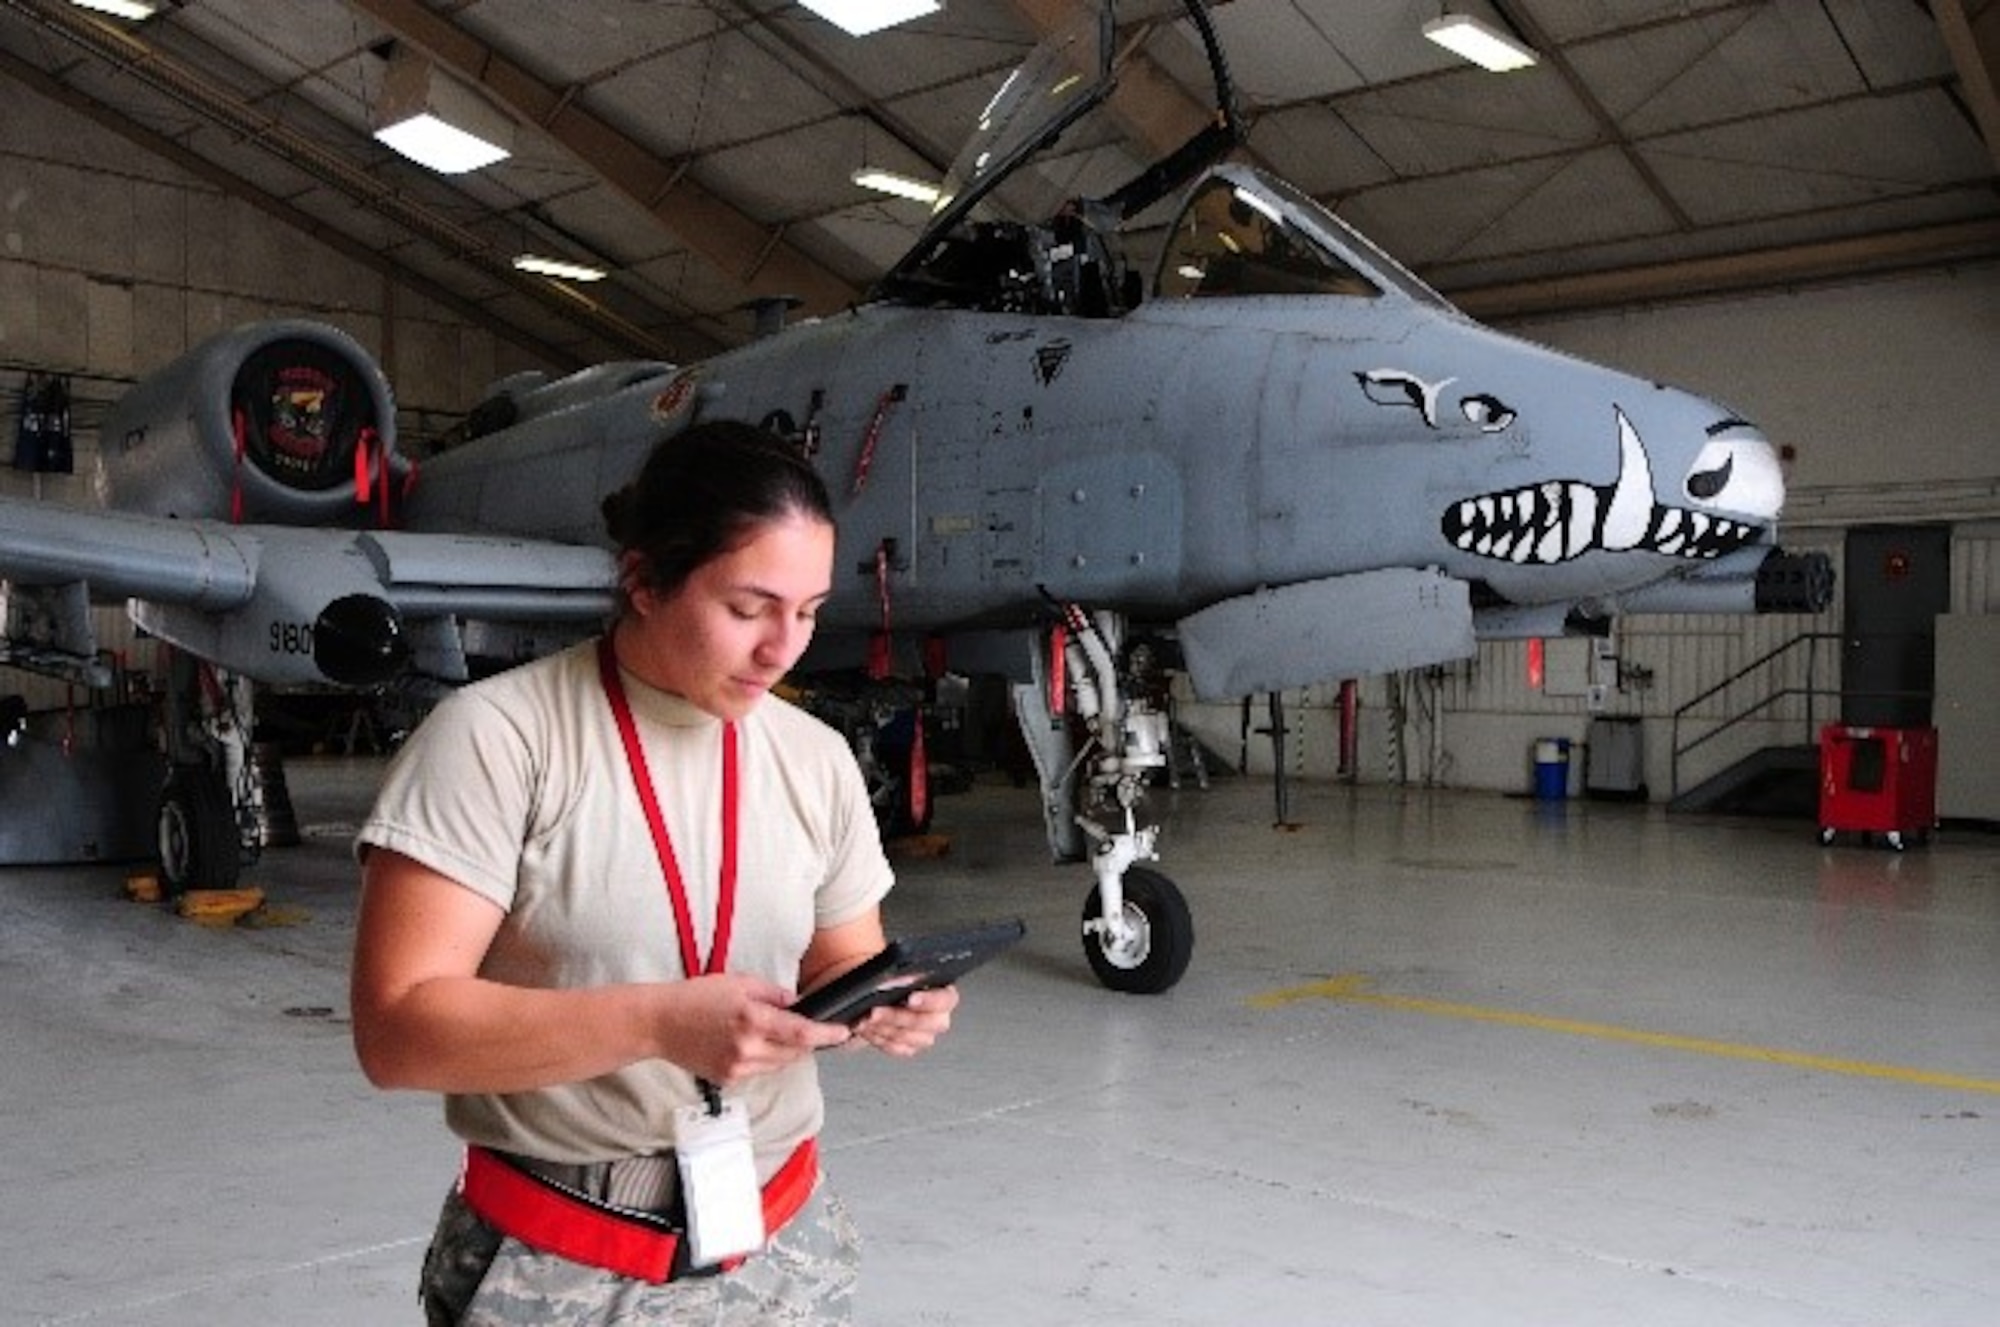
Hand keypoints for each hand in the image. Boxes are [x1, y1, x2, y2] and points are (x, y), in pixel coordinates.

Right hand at [661, 973, 852, 1085]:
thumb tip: (800, 1004)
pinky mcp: (728, 1079)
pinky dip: (763, 1059)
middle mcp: (747, 1048)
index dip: (826, 1034)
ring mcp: (737, 1068)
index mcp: (752, 1019)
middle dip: (803, 1041)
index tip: (842, 1032)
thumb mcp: (741, 982)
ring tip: (764, 1031)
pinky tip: (746, 1043)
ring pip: (779, 1065)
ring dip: (783, 1051)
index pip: (801, 1033)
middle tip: (797, 1025)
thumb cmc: (695, 998)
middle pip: (794, 1053)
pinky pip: (759, 1072)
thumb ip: (775, 995)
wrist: (660, 1023)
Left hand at [852, 984, 957, 1056]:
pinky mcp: (909, 1046)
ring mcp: (924, 1033)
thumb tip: (897, 980)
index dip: (929, 1001)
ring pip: (911, 1038)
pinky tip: (866, 1029)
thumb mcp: (890, 967)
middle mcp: (937, 1014)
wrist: (869, 988)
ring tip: (864, 1020)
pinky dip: (879, 1039)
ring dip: (884, 1029)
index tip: (910, 1000)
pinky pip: (898, 1048)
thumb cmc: (883, 976)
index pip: (946, 999)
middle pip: (928, 1023)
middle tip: (875, 1011)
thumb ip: (898, 975)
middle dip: (897, 1017)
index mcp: (940, 990)